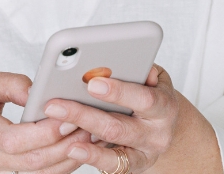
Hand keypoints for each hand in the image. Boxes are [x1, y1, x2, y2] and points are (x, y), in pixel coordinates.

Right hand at [0, 70, 86, 173]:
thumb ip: (9, 84)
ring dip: (68, 158)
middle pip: (32, 160)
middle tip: (89, 125)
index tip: (68, 116)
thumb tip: (39, 91)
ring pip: (38, 173)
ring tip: (89, 136)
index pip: (13, 139)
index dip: (45, 132)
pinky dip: (58, 166)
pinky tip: (74, 150)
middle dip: (66, 145)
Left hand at [40, 66, 221, 173]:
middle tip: (57, 105)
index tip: (92, 82)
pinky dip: (91, 156)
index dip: (119, 91)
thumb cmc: (152, 93)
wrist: (165, 126)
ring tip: (59, 125)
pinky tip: (72, 148)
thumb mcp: (153, 77)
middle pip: (117, 126)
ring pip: (111, 145)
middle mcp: (156, 133)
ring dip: (82, 134)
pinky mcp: (133, 165)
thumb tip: (121, 60)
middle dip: (84, 114)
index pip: (144, 98)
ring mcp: (144, 152)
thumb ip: (139, 68)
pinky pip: (112, 164)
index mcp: (164, 106)